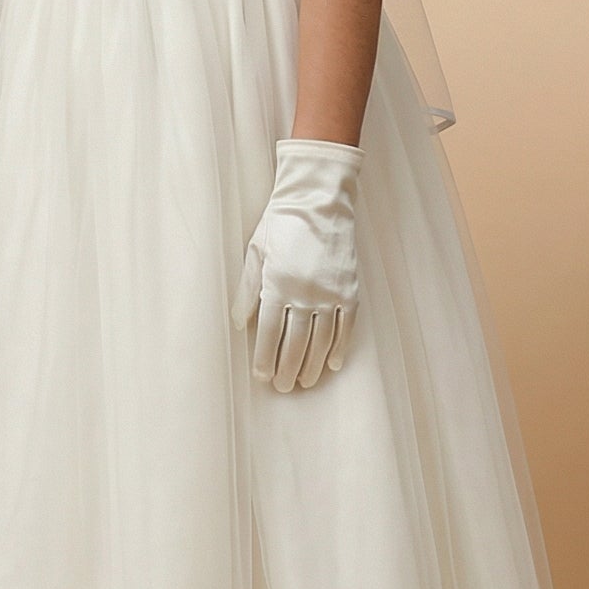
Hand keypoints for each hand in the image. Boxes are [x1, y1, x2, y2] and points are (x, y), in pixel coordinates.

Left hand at [233, 139, 362, 392]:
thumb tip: (238, 323)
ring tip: (304, 382)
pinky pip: (346, 327)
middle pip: (295, 342)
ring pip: (322, 340)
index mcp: (277, 284)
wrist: (318, 201)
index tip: (260, 375)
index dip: (263, 357)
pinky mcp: (350, 290)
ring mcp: (330, 293)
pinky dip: (340, 348)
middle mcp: (304, 293)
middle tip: (281, 387)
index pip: (267, 331)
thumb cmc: (280, 224)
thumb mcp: (255, 252)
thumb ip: (247, 290)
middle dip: (286, 368)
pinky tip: (333, 364)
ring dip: (313, 364)